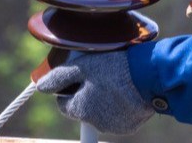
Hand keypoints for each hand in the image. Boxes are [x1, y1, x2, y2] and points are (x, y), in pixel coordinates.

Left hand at [35, 50, 154, 133]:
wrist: (151, 76)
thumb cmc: (115, 68)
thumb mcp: (84, 66)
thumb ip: (59, 77)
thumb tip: (40, 86)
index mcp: (80, 110)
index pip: (64, 103)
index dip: (70, 87)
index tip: (81, 76)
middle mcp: (95, 123)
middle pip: (84, 108)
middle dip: (89, 94)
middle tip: (101, 75)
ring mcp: (114, 126)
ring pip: (102, 112)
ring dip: (105, 100)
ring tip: (118, 81)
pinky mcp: (130, 125)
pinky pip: (120, 116)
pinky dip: (122, 106)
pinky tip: (129, 91)